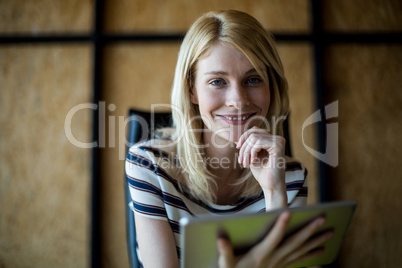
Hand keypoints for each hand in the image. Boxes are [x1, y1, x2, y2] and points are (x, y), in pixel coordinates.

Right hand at [217, 212, 333, 267]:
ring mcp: (280, 265)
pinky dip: (311, 259)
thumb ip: (225, 252)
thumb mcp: (225, 264)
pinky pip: (299, 264)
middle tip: (322, 219)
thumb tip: (220, 239)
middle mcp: (273, 260)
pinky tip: (322, 257)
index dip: (280, 225)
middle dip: (309, 230)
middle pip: (294, 243)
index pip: (273, 238)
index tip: (288, 212)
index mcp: (260, 255)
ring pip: (301, 252)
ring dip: (315, 242)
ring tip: (329, 233)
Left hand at [236, 127, 286, 207]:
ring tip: (245, 163)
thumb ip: (247, 146)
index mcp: (271, 139)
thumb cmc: (262, 172)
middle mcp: (277, 138)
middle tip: (241, 160)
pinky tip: (253, 161)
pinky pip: (258, 142)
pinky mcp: (278, 146)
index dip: (243, 137)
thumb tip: (235, 138)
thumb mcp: (251, 156)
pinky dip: (252, 152)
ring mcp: (278, 141)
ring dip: (246, 151)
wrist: (270, 185)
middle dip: (244, 146)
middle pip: (253, 133)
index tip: (237, 148)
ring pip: (254, 137)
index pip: (254, 130)